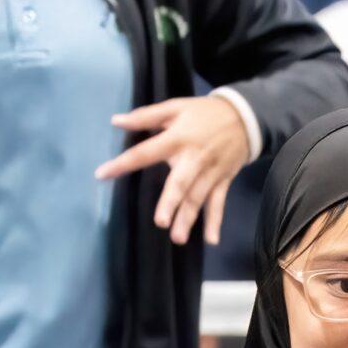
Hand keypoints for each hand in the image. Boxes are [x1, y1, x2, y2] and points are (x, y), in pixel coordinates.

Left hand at [98, 94, 253, 244]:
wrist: (246, 116)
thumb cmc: (203, 113)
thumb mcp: (175, 107)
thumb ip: (145, 116)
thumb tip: (116, 121)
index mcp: (178, 138)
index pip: (146, 152)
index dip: (124, 163)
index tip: (102, 174)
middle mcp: (194, 158)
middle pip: (181, 182)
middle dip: (172, 202)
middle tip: (161, 221)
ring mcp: (210, 172)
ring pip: (198, 197)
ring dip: (188, 218)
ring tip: (177, 238)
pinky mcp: (223, 181)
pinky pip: (218, 203)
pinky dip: (216, 221)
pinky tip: (211, 240)